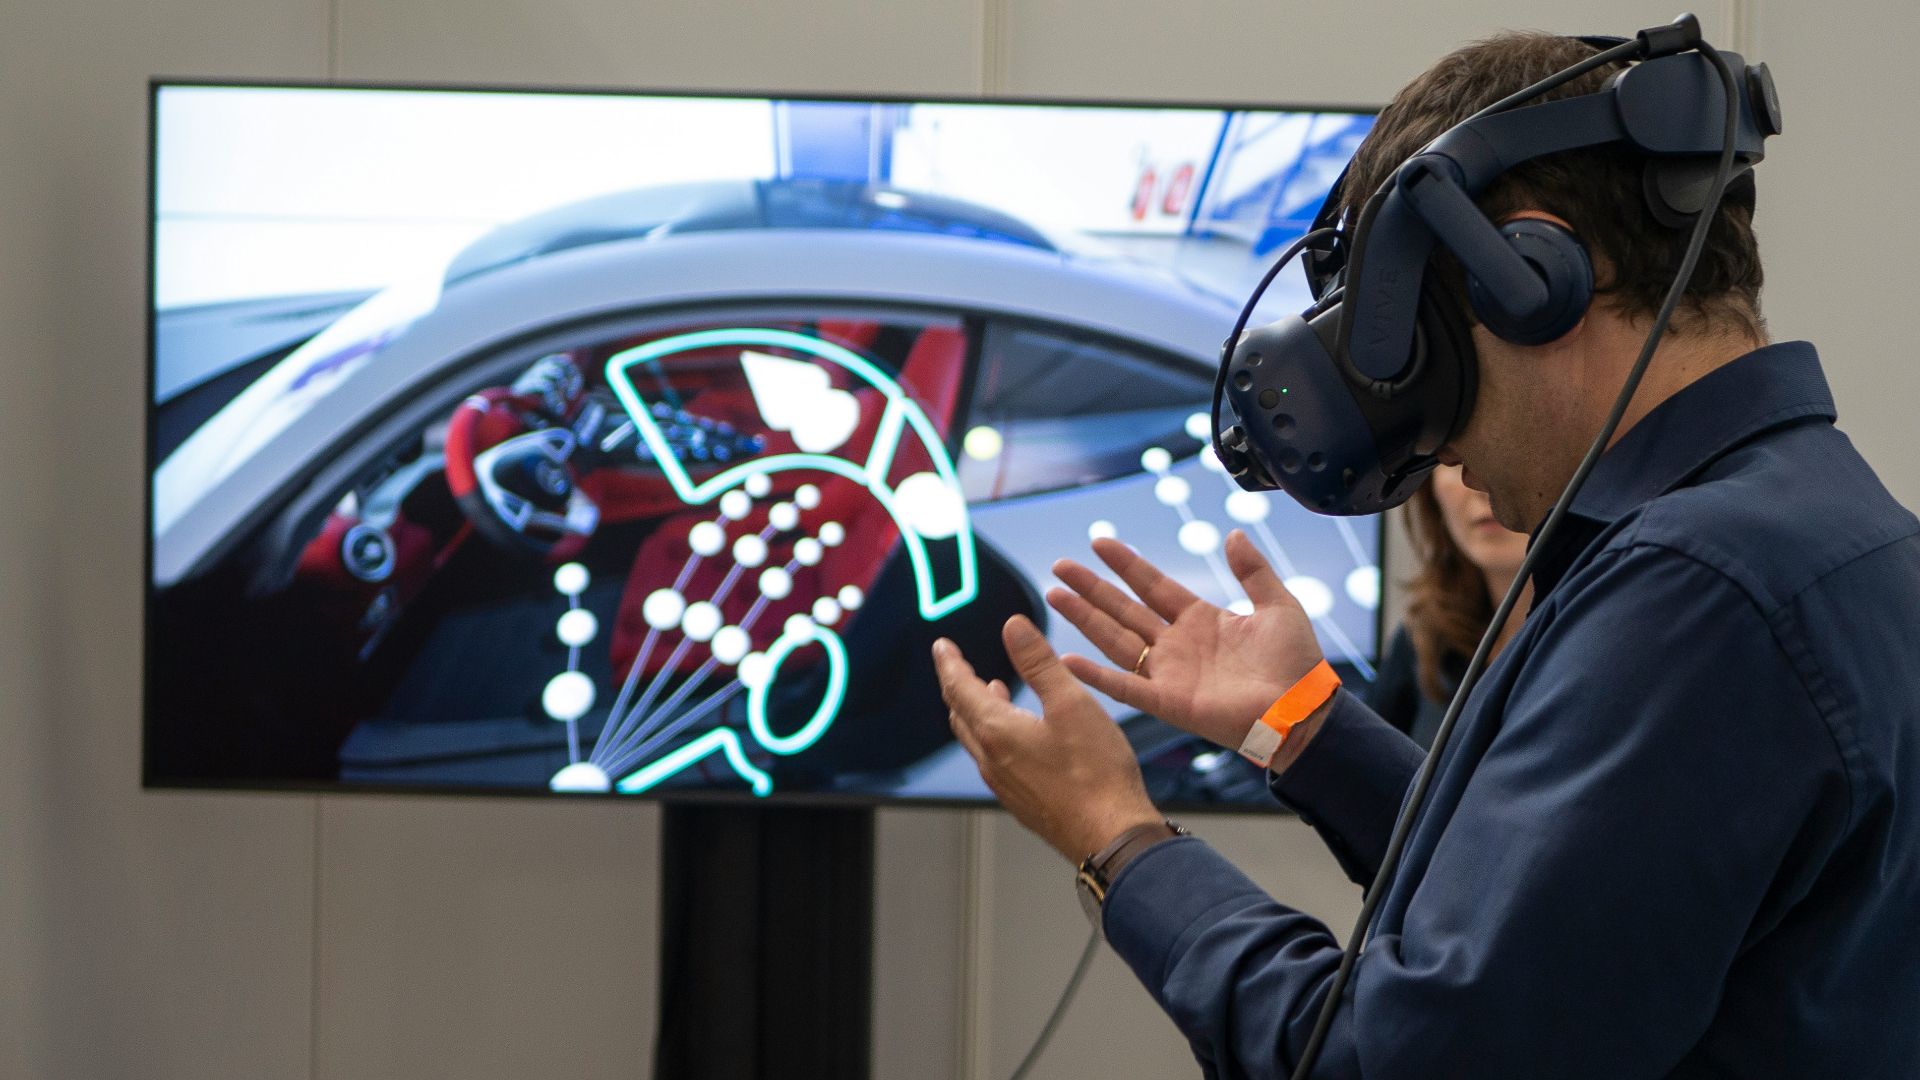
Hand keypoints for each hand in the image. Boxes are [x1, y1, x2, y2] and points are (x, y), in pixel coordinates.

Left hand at [934, 616, 1160, 861]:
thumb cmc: (1096, 773)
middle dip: (957, 685)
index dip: (949, 663)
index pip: (959, 688)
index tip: (941, 647)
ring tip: (990, 690)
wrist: (1111, 835)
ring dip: (975, 710)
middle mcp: (992, 760)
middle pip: (961, 715)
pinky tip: (1018, 734)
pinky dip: (993, 735)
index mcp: (997, 731)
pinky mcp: (1021, 801)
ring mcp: (1005, 785)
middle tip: (957, 665)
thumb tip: (1013, 627)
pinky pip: (993, 760)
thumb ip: (1039, 662)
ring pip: (976, 739)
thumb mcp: (1071, 703)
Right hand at [1047, 530, 1323, 750]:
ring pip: (1115, 640)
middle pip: (1123, 609)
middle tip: (1060, 567)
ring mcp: (1168, 673)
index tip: (1099, 542)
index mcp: (1200, 620)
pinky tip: (1067, 660)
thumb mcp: (1278, 604)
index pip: (1153, 585)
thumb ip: (1252, 570)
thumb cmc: (1295, 662)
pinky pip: (1124, 687)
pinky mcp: (1167, 702)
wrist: (1302, 709)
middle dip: (1091, 588)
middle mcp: (1177, 645)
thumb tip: (1233, 534)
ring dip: (1084, 619)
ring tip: (1054, 596)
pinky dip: (1095, 676)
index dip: (1126, 564)